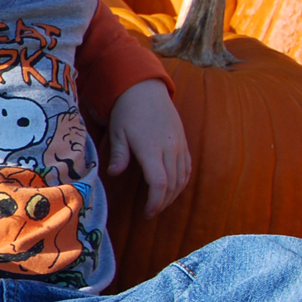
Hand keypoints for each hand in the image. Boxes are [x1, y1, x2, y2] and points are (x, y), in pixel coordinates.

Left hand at [105, 78, 190, 216]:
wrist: (145, 89)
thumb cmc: (127, 111)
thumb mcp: (117, 133)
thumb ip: (119, 155)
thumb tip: (114, 174)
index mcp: (151, 148)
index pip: (160, 183)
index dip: (156, 202)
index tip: (147, 213)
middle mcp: (170, 148)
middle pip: (173, 184)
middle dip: (163, 202)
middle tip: (150, 212)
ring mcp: (179, 145)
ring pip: (183, 178)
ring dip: (173, 195)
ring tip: (159, 203)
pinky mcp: (183, 142)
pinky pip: (187, 167)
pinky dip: (182, 182)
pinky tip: (172, 188)